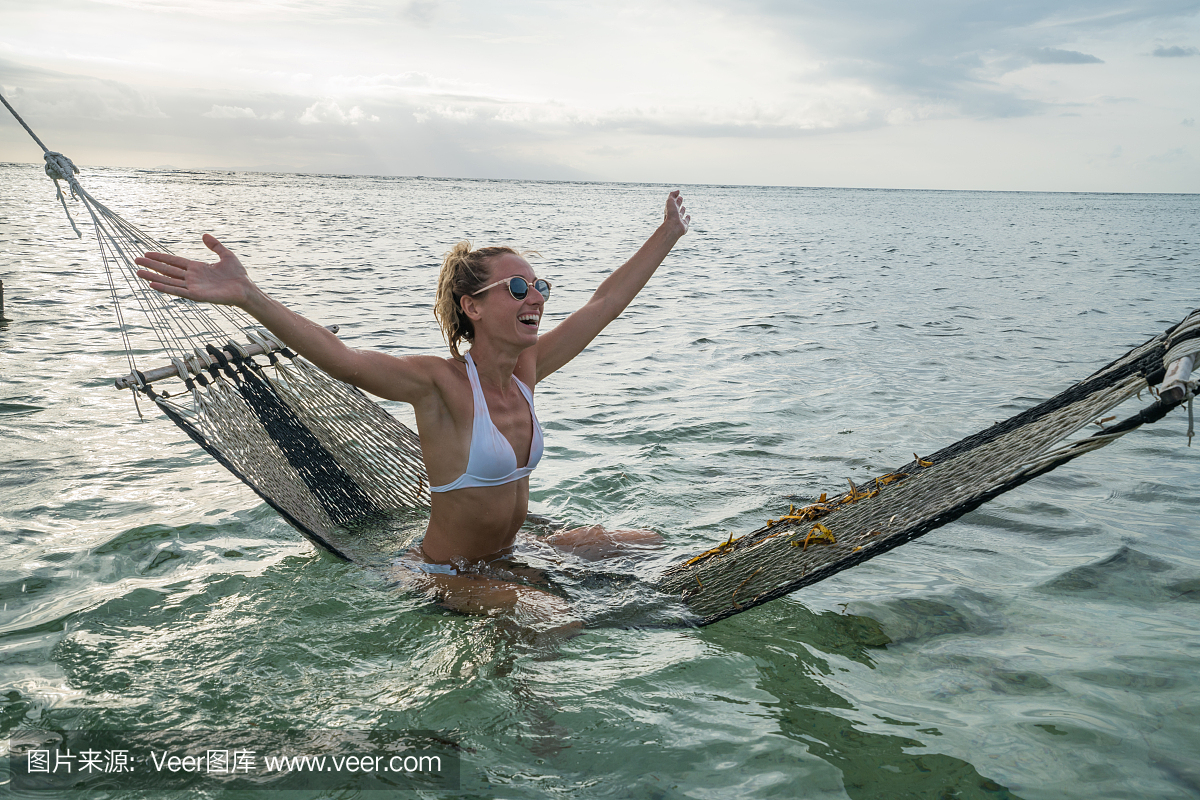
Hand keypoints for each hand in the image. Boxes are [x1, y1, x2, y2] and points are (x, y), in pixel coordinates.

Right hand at [135, 234, 254, 306]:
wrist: (246, 289)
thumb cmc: (238, 275)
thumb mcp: (226, 255)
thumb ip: (215, 246)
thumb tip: (204, 235)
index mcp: (197, 268)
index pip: (174, 261)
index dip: (161, 258)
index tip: (147, 254)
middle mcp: (192, 277)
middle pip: (167, 270)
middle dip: (152, 265)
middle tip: (136, 260)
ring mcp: (193, 286)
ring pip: (169, 281)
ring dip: (153, 277)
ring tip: (138, 273)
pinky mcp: (197, 295)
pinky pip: (178, 291)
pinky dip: (165, 288)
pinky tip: (153, 284)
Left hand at [662, 190, 690, 237]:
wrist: (673, 227)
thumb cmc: (671, 214)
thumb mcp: (670, 201)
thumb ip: (673, 195)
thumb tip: (677, 190)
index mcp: (669, 210)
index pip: (672, 202)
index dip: (675, 198)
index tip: (678, 194)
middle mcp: (673, 215)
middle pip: (676, 208)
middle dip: (678, 203)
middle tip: (680, 198)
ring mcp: (678, 220)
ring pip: (680, 214)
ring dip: (682, 211)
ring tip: (683, 207)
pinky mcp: (684, 225)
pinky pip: (686, 221)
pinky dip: (687, 218)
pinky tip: (688, 216)